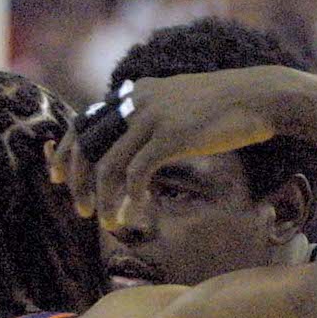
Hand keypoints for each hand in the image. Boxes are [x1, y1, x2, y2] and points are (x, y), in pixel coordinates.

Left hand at [49, 65, 297, 228]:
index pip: (84, 121)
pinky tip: (138, 212)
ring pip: (109, 165)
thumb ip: (152, 116)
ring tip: (108, 223)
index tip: (57, 179)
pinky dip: (131, 197)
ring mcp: (152, 118)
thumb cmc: (225, 107)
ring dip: (104, 199)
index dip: (66, 153)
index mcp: (135, 93)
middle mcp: (136, 101)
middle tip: (82, 211)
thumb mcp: (179, 103)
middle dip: (78, 182)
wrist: (259, 96)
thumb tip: (135, 143)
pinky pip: (137, 173)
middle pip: (88, 144)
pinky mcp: (171, 136)